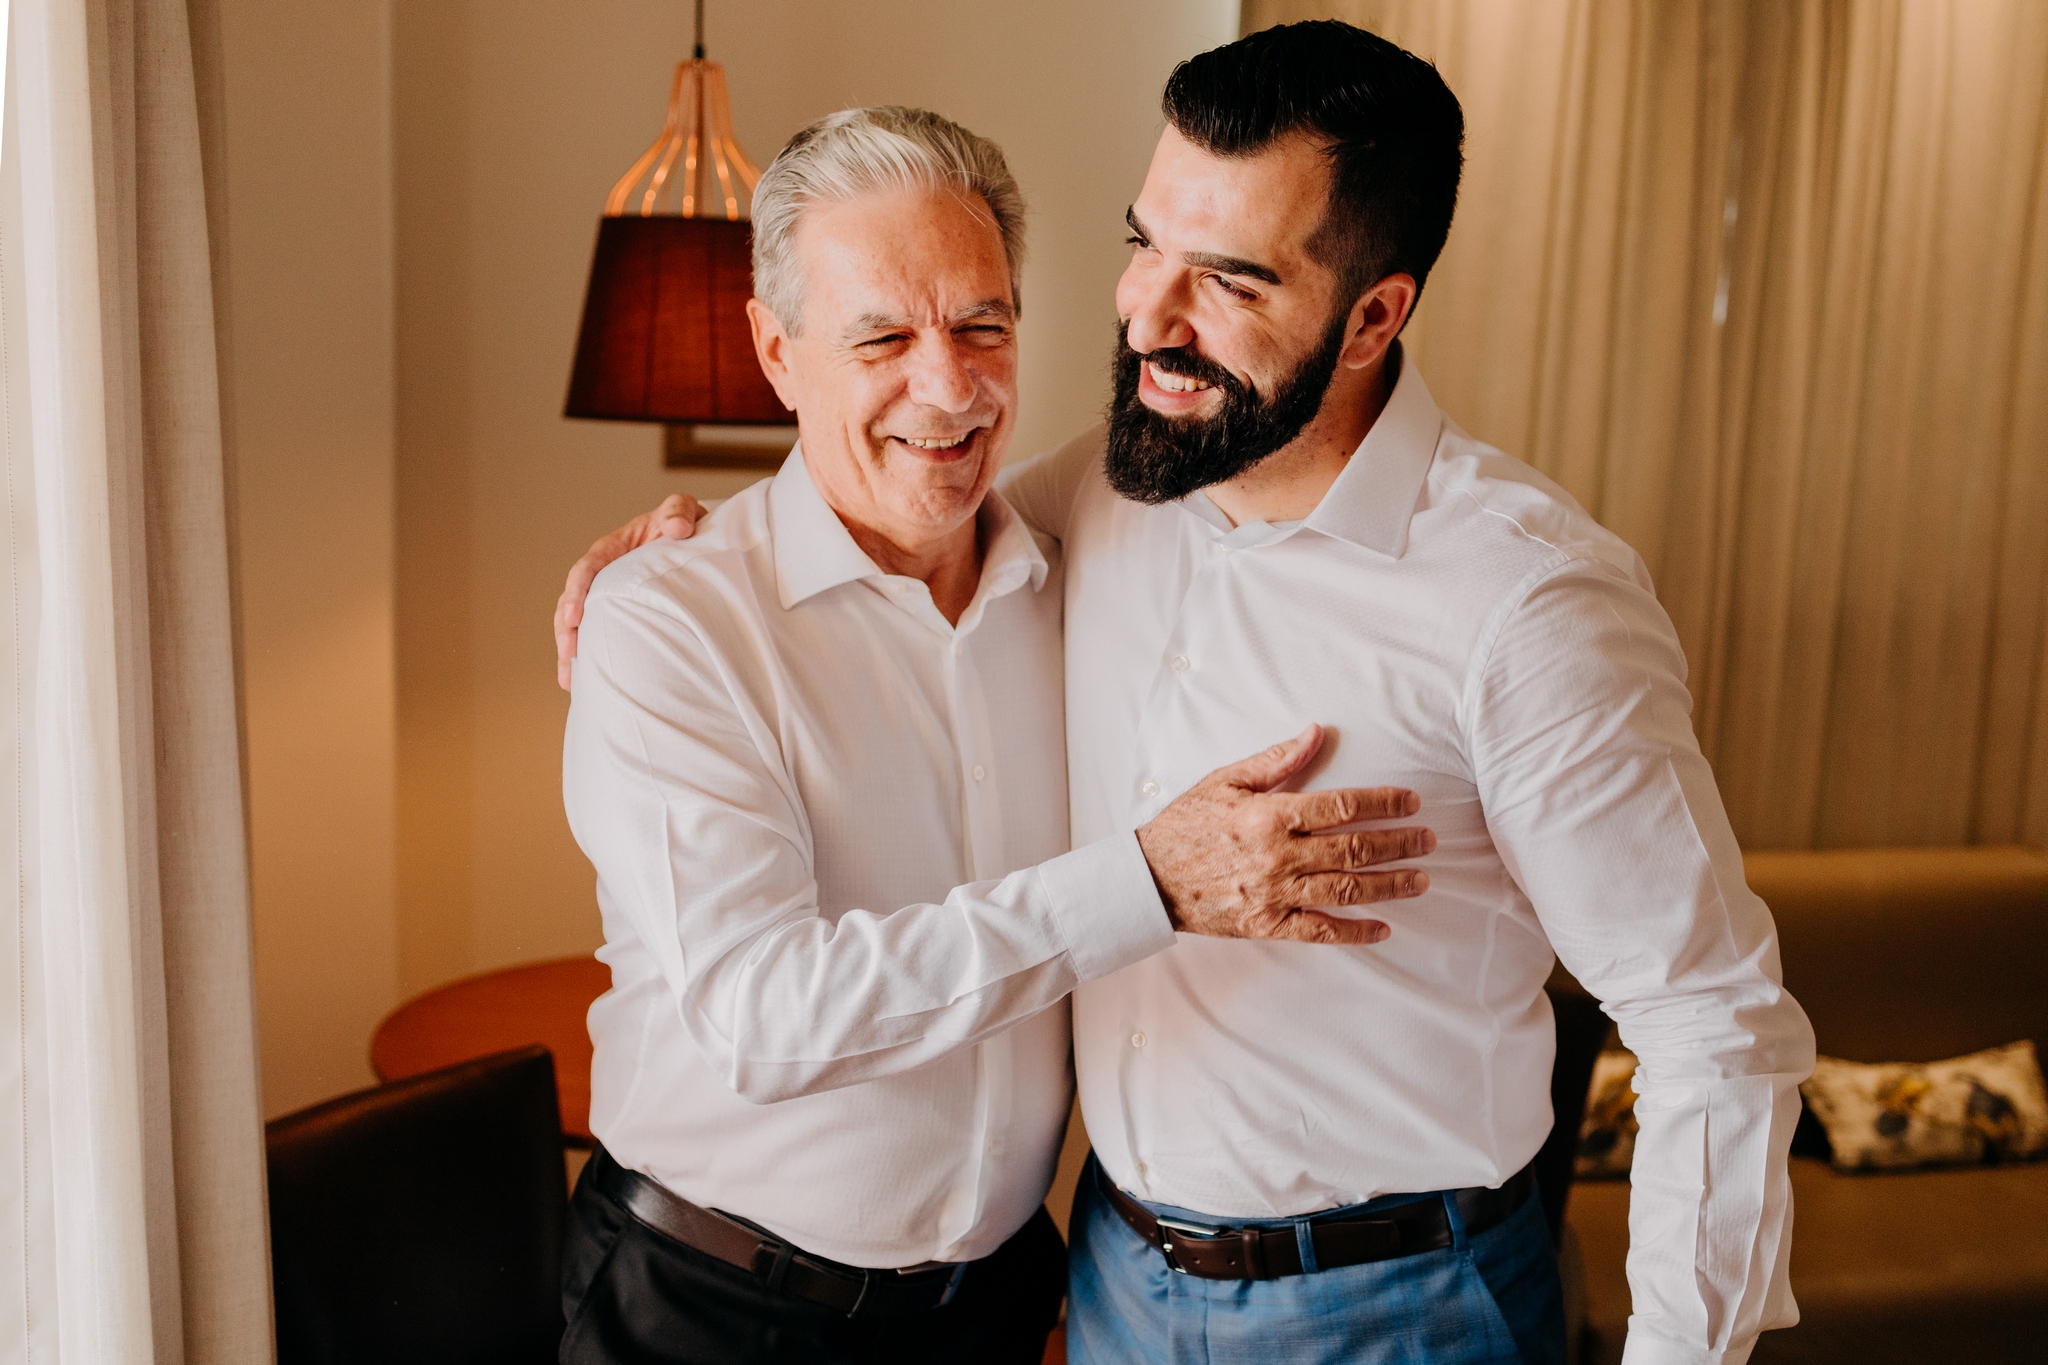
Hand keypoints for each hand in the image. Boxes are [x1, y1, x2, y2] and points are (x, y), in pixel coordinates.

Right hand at [555, 494, 705, 688]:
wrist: (689, 536)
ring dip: (570, 650)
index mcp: (612, 549)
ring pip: (578, 623)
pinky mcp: (618, 613)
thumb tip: (678, 528)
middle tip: (568, 655)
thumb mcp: (682, 510)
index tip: (574, 616)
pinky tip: (585, 684)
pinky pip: (597, 634)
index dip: (576, 592)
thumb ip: (678, 512)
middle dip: (566, 629)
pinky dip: (588, 657)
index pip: (587, 569)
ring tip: (569, 681)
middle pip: (573, 602)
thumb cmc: (682, 523)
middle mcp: (603, 574)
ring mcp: (607, 596)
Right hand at [1135, 725, 1432, 944]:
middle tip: (1428, 840)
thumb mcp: (1226, 780)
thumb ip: (1276, 760)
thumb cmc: (1186, 825)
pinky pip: (1321, 931)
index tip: (1410, 802)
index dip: (1383, 803)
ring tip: (1420, 879)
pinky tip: (1384, 928)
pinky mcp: (1267, 925)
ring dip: (1390, 885)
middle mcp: (1277, 856)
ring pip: (1347, 889)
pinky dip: (1356, 931)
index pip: (1342, 806)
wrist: (1149, 880)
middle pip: (1354, 848)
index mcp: (1269, 815)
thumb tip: (1316, 734)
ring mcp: (1274, 894)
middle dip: (1399, 844)